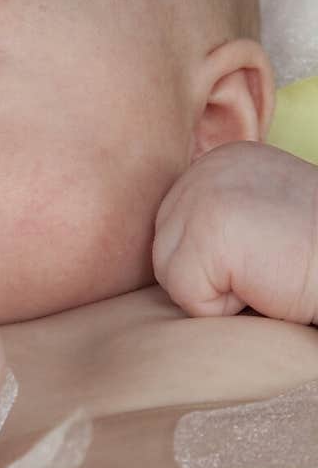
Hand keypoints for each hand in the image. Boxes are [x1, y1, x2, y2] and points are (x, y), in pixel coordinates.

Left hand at [152, 140, 317, 321]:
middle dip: (209, 275)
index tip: (263, 253)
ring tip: (265, 272)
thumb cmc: (316, 253)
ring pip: (169, 273)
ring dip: (217, 292)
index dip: (215, 261)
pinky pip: (186, 295)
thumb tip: (173, 249)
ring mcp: (204, 194)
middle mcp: (207, 167)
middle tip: (266, 266)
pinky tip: (265, 283)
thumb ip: (219, 218)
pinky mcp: (208, 231)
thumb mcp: (262, 215)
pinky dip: (224, 308)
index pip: (174, 230)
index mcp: (220, 160)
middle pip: (164, 248)